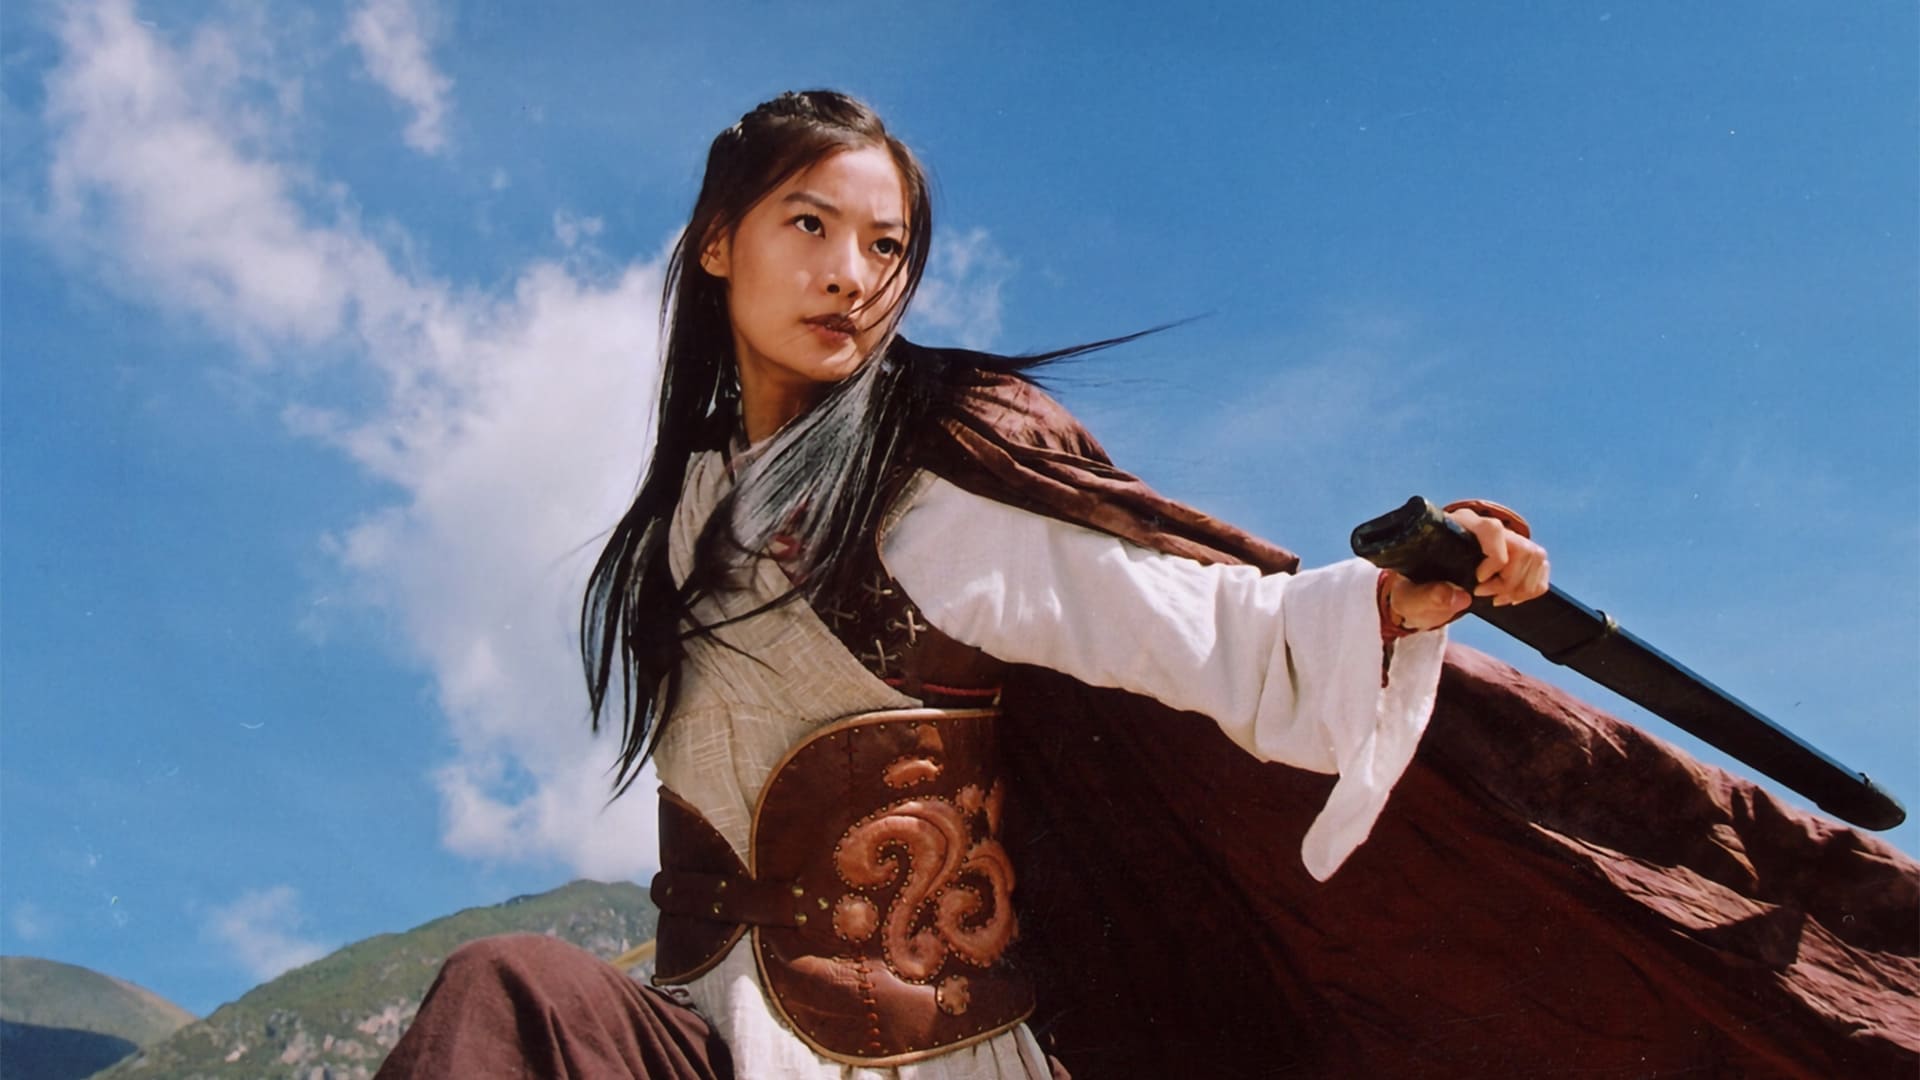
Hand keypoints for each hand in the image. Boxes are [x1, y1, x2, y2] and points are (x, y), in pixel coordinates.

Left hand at [1385, 507, 1549, 631]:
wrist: (1421, 591)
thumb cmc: (1413, 589)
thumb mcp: (1412, 595)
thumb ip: (1429, 596)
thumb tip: (1458, 596)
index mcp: (1457, 527)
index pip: (1491, 528)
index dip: (1494, 556)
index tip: (1480, 579)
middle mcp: (1485, 528)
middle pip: (1521, 546)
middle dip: (1508, 579)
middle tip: (1484, 595)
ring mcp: (1505, 541)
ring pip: (1536, 556)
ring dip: (1520, 585)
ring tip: (1496, 598)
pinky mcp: (1516, 557)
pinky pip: (1541, 568)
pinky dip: (1530, 588)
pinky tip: (1509, 597)